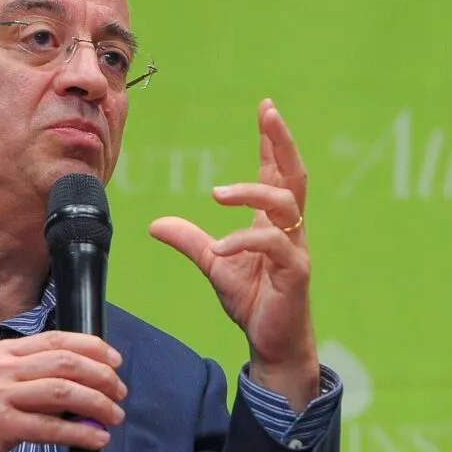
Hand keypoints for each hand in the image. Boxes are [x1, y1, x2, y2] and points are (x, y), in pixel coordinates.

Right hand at [0, 331, 126, 451]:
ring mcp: (0, 396)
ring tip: (114, 416)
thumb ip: (30, 375)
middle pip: (65, 362)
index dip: (92, 347)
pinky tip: (96, 438)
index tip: (115, 360)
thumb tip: (81, 386)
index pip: (56, 339)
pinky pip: (50, 427)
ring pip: (62, 392)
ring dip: (96, 404)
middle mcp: (2, 368)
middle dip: (101, 376)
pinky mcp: (0, 426)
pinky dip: (79, 432)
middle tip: (120, 392)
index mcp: (3, 351)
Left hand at [149, 98, 318, 410]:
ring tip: (217, 194)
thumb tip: (155, 224)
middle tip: (269, 114)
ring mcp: (295, 249)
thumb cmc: (253, 301)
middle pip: (294, 175)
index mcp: (273, 222)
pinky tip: (220, 248)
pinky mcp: (295, 272)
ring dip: (252, 192)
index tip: (265, 109)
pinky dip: (244, 241)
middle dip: (283, 142)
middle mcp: (289, 229)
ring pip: (285, 203)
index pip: (276, 173)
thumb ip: (190, 240)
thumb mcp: (213, 265)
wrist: (270, 342)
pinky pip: (273, 245)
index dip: (272, 142)